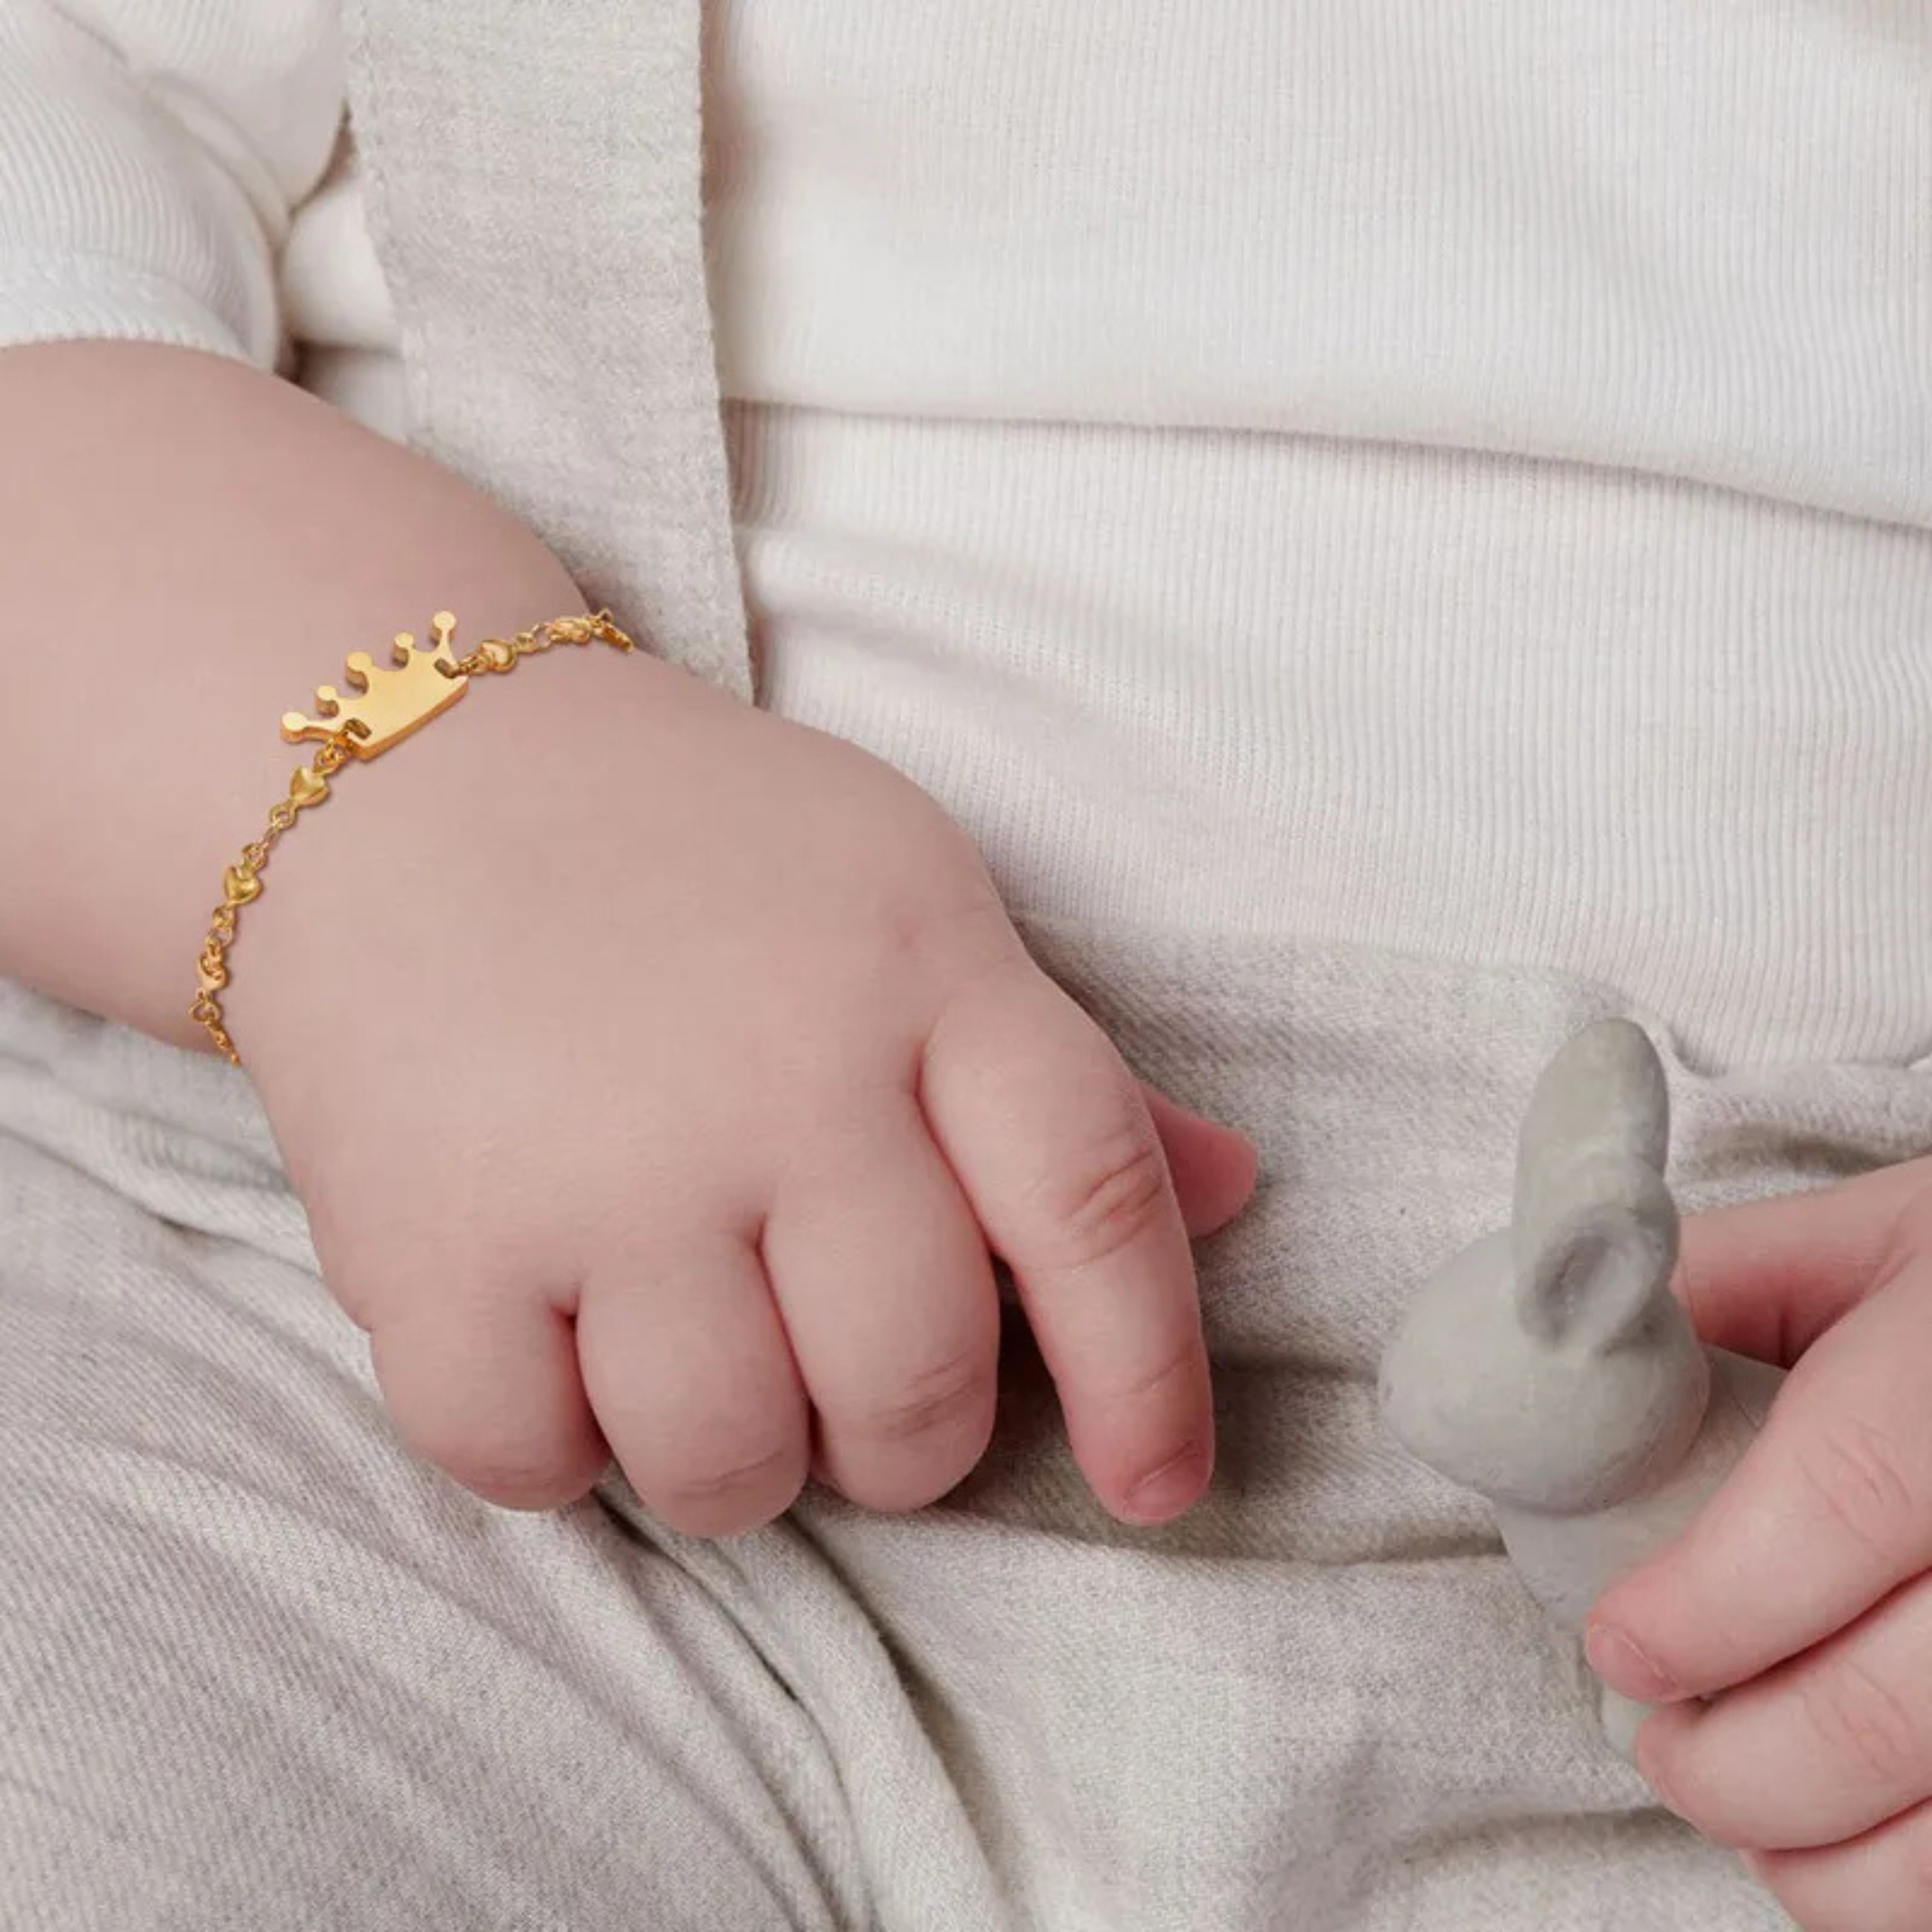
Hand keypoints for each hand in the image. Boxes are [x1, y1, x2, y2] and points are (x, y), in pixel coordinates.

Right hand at [234, 641, 1254, 1536]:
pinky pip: (535, 1465)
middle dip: (907, 1439)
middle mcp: (782, 1071)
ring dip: (733, 1461)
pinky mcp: (430, 1240)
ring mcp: (603, 1164)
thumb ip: (1058, 1068)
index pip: (1095, 1204)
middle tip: (851, 1389)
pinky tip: (550, 1338)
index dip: (1151, 1377)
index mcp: (925, 969)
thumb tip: (1228, 1193)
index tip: (1158, 1489)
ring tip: (689, 1352)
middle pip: (919, 1382)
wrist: (403, 765)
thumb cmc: (689, 853)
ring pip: (732, 1464)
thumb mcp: (904, 899)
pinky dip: (556, 1445)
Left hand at [1584, 1155, 1931, 1929]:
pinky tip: (1846, 1845)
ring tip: (1738, 1809)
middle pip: (1890, 1709)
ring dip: (1822, 1856)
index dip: (1705, 1605)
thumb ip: (1725, 1287)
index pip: (1837, 1504)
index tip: (1617, 1648)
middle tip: (1657, 1745)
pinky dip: (1907, 1888)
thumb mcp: (1879, 1243)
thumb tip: (1569, 1359)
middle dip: (1735, 1764)